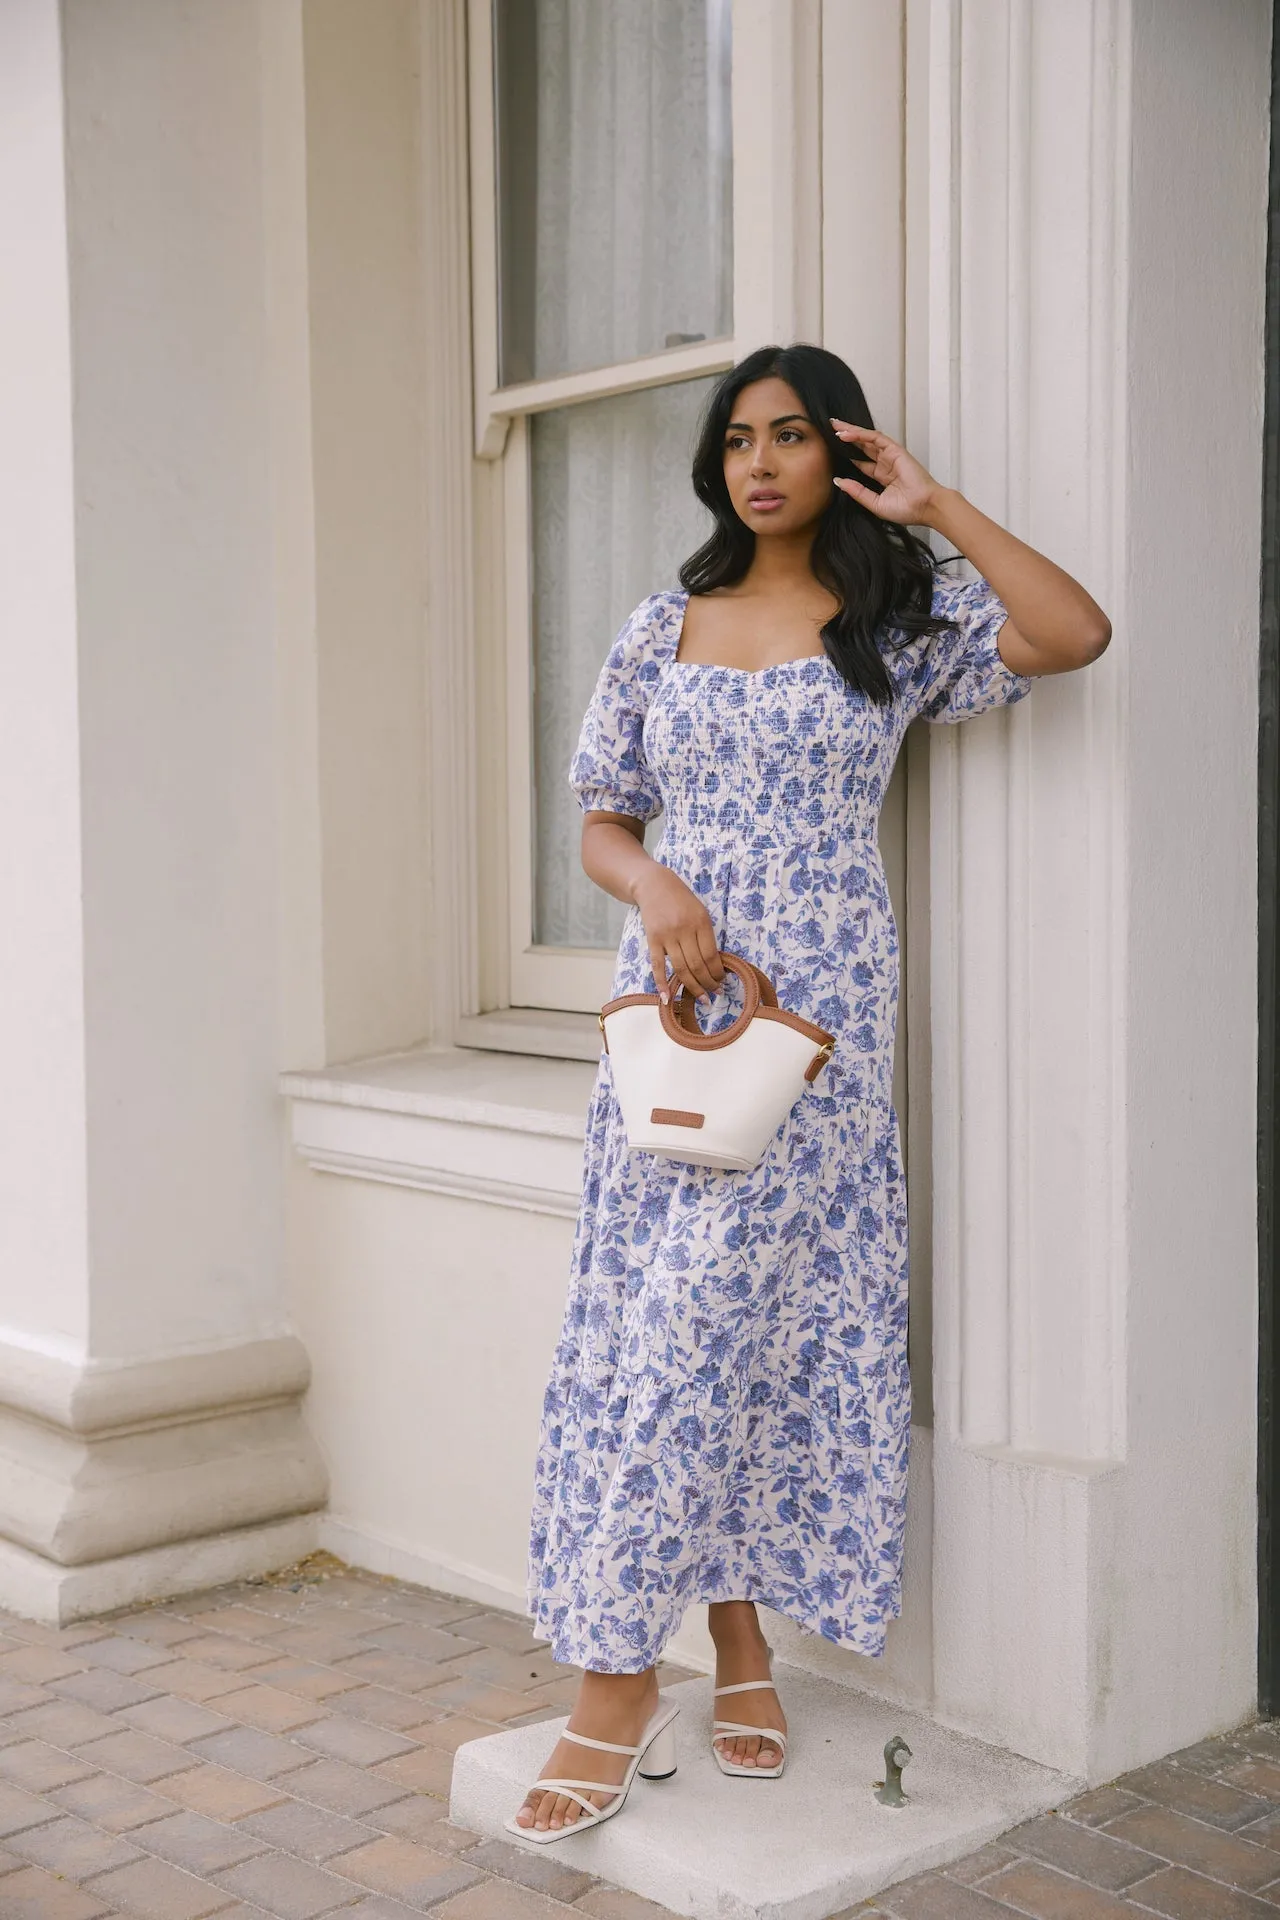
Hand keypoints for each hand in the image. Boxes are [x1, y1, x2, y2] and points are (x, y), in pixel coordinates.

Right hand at [632, 866, 724, 1003]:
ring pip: (681, 968)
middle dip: (708, 983)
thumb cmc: (681, 899)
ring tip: (702, 998)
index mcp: (701, 922)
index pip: (712, 955)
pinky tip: (667, 997)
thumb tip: (715, 963)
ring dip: (692, 987)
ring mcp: (667, 936)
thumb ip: (706, 935)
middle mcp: (684, 929)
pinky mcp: (652, 939)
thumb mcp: (700, 911)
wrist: (654, 885)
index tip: (722, 981)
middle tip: (714, 993)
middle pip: (697, 965)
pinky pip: (657, 965)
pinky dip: (662, 983)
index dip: (718, 972)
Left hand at [829, 419, 942, 526]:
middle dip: (847, 438)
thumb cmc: (907, 509)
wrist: (924, 507)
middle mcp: (885, 464)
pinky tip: (846, 434)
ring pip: (867, 439)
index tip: (832, 451)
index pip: (860, 462)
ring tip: (835, 426)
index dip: (847, 455)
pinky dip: (860, 434)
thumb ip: (857, 491)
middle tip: (831, 430)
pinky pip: (875, 438)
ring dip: (851, 432)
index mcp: (881, 477)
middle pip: (862, 447)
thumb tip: (838, 481)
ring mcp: (890, 456)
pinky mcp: (895, 450)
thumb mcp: (874, 503)